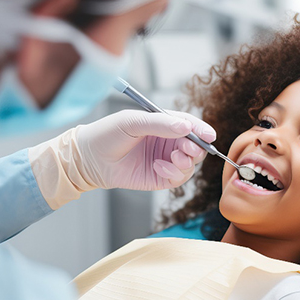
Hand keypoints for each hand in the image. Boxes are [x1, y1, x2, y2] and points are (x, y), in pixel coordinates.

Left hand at [75, 109, 215, 190]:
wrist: (89, 159)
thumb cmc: (108, 134)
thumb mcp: (132, 122)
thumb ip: (160, 124)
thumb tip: (186, 126)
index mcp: (164, 124)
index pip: (191, 125)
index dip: (202, 130)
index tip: (209, 135)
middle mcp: (168, 142)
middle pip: (196, 146)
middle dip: (196, 147)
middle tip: (186, 148)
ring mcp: (166, 160)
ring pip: (191, 163)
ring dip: (186, 161)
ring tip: (171, 157)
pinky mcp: (161, 177)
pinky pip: (179, 178)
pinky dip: (174, 172)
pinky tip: (158, 166)